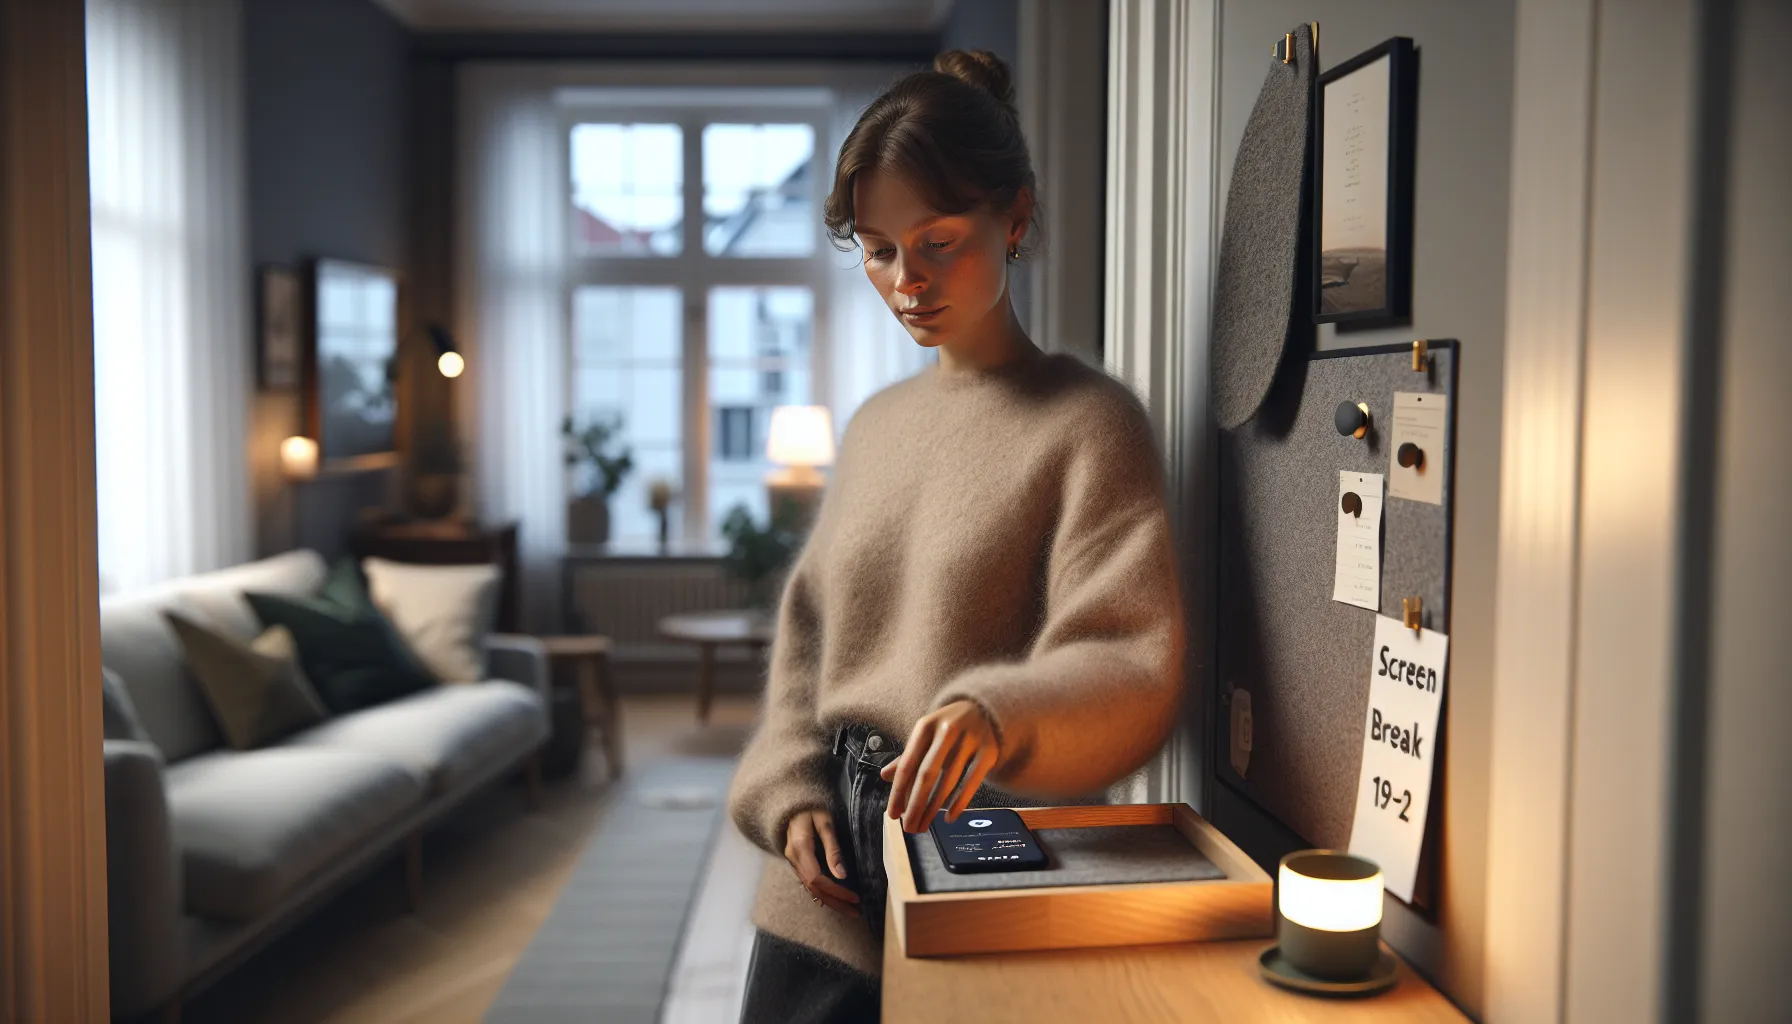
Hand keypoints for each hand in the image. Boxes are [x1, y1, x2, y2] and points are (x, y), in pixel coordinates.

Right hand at [782, 809, 859, 917]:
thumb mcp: (826, 822)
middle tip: (855, 912)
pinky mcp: (796, 862)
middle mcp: (793, 858)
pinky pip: (808, 882)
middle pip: (814, 889)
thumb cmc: (812, 808)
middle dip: (835, 902)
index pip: (817, 878)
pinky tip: (835, 898)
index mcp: (800, 847)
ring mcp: (792, 861)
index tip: (855, 897)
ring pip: (810, 888)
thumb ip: (833, 848)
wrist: (792, 802)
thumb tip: (842, 875)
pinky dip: (822, 892)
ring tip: (849, 909)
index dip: (836, 891)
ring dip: (830, 900)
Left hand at [881, 700, 999, 833]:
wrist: (985, 709)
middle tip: (909, 828)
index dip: (899, 791)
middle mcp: (947, 730)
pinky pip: (971, 783)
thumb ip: (908, 756)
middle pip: (927, 774)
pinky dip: (959, 803)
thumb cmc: (948, 728)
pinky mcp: (989, 751)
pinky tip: (948, 818)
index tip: (893, 814)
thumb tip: (885, 776)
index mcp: (926, 726)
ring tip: (924, 826)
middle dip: (915, 805)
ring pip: (948, 781)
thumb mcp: (927, 735)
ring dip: (934, 808)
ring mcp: (970, 740)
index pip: (907, 763)